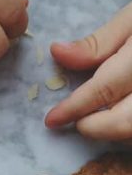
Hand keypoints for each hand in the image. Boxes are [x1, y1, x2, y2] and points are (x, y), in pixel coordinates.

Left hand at [45, 3, 131, 139]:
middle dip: (96, 128)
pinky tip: (124, 117)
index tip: (52, 120)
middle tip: (80, 120)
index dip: (74, 108)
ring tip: (102, 118)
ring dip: (118, 132)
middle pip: (126, 123)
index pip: (105, 90)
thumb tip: (57, 54)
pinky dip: (131, 130)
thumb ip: (100, 42)